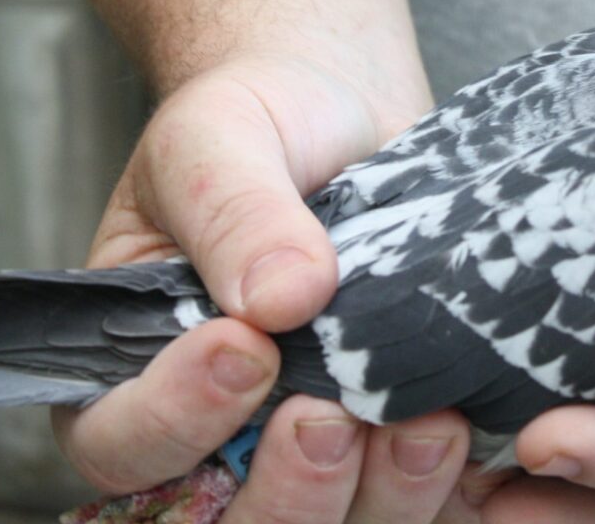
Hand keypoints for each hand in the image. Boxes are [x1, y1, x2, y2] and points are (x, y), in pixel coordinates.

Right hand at [55, 52, 472, 521]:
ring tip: (428, 423)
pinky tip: (477, 433)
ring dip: (380, 499)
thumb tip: (281, 298)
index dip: (173, 419)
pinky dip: (452, 490)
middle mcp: (213, 434)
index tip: (243, 348)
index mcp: (133, 369)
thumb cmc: (258, 121)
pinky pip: (424, 506)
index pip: (117, 443)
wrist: (346, 110)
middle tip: (329, 417)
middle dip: (285, 492)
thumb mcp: (221, 137)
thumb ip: (234, 210)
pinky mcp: (393, 448)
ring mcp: (307, 452)